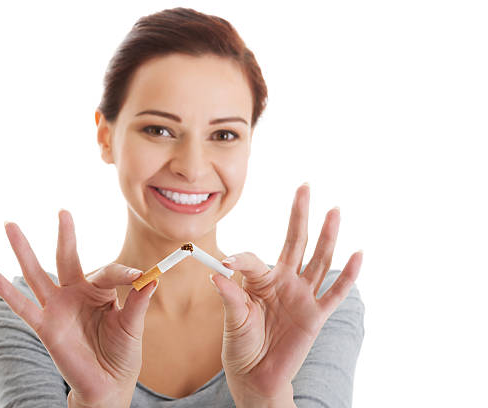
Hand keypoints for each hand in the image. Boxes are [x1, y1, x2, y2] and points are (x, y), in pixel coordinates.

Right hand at [0, 210, 156, 407]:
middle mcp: (76, 294)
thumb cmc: (122, 353)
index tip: (141, 276)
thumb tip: (153, 278)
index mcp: (100, 291)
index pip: (109, 272)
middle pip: (67, 258)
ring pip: (37, 274)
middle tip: (63, 211)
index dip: (126, 273)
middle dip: (65, 235)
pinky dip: (6, 292)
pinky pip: (23, 307)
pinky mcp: (45, 326)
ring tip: (10, 225)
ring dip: (24, 250)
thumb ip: (138, 302)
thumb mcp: (132, 326)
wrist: (108, 385)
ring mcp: (58, 308)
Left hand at [210, 184, 362, 406]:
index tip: (226, 263)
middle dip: (299, 215)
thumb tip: (218, 273)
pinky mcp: (316, 315)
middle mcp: (283, 282)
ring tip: (333, 210)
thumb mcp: (233, 320)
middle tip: (304, 186)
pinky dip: (347, 275)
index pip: (254, 259)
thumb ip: (230, 296)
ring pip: (318, 260)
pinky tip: (357, 253)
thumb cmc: (241, 344)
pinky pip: (336, 293)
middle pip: (295, 242)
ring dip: (327, 235)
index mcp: (260, 281)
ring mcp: (302, 296)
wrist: (256, 375)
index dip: (241, 259)